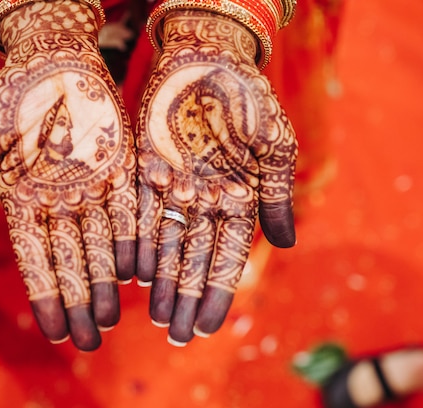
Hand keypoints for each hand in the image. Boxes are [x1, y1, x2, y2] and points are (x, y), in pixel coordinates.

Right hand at [0, 1, 136, 350]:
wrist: (54, 58)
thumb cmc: (13, 97)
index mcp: (26, 200)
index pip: (36, 258)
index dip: (45, 295)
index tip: (53, 331)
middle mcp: (61, 202)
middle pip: (72, 260)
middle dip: (79, 301)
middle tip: (89, 340)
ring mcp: (93, 188)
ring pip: (101, 244)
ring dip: (106, 282)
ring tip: (112, 319)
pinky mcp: (122, 169)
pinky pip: (128, 211)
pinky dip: (132, 240)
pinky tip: (136, 272)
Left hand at [136, 10, 296, 345]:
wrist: (206, 56)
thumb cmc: (247, 96)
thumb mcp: (273, 144)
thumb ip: (276, 194)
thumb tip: (288, 244)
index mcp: (238, 198)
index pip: (228, 256)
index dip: (219, 292)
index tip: (210, 327)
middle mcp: (205, 201)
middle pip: (195, 260)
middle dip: (187, 299)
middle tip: (177, 336)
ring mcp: (175, 189)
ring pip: (167, 245)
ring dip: (163, 282)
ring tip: (157, 318)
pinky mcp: (146, 172)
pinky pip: (141, 216)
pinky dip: (139, 245)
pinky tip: (135, 275)